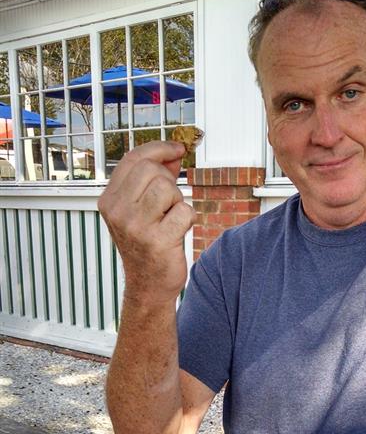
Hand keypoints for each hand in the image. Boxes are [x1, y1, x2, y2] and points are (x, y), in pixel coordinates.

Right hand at [97, 141, 196, 304]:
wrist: (149, 285)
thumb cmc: (148, 245)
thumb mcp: (143, 208)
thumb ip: (156, 178)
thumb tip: (175, 153)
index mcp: (109, 200)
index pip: (134, 159)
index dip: (159, 148)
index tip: (178, 148)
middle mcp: (117, 212)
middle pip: (152, 170)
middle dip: (169, 182)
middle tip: (169, 203)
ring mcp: (135, 227)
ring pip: (168, 188)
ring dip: (177, 201)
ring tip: (170, 219)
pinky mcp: (157, 241)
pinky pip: (184, 211)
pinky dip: (188, 219)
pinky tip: (178, 232)